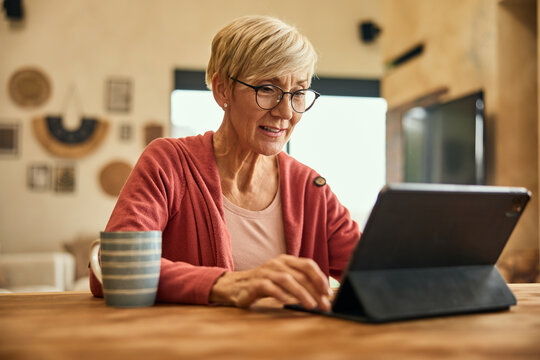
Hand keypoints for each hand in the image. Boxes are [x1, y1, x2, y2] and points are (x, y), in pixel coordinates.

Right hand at [209, 254, 331, 310]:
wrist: (234, 286)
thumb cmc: (263, 283)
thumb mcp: (282, 279)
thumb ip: (299, 283)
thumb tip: (322, 296)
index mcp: (286, 260)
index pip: (308, 265)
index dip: (320, 278)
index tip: (328, 292)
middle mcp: (276, 263)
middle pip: (300, 275)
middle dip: (315, 291)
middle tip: (324, 305)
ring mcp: (265, 272)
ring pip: (287, 280)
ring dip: (301, 293)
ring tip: (311, 305)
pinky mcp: (255, 283)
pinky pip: (269, 287)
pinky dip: (280, 294)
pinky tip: (287, 303)